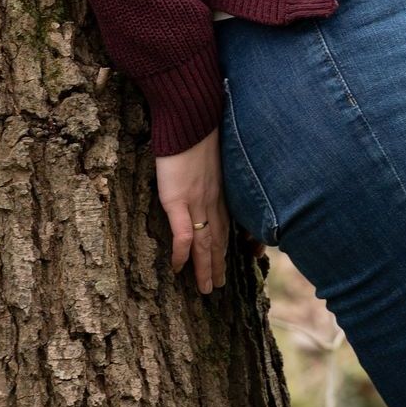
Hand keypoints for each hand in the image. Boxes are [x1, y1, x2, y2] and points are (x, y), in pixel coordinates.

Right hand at [154, 128, 267, 294]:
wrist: (190, 117)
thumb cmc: (195, 130)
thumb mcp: (207, 154)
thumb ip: (206, 170)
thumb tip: (201, 174)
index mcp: (218, 190)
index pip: (224, 226)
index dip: (225, 246)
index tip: (227, 262)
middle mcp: (211, 200)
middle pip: (218, 240)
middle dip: (218, 265)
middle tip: (218, 287)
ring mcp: (196, 201)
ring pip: (204, 243)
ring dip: (205, 268)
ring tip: (206, 289)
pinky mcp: (178, 199)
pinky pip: (182, 233)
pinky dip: (182, 252)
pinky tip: (178, 268)